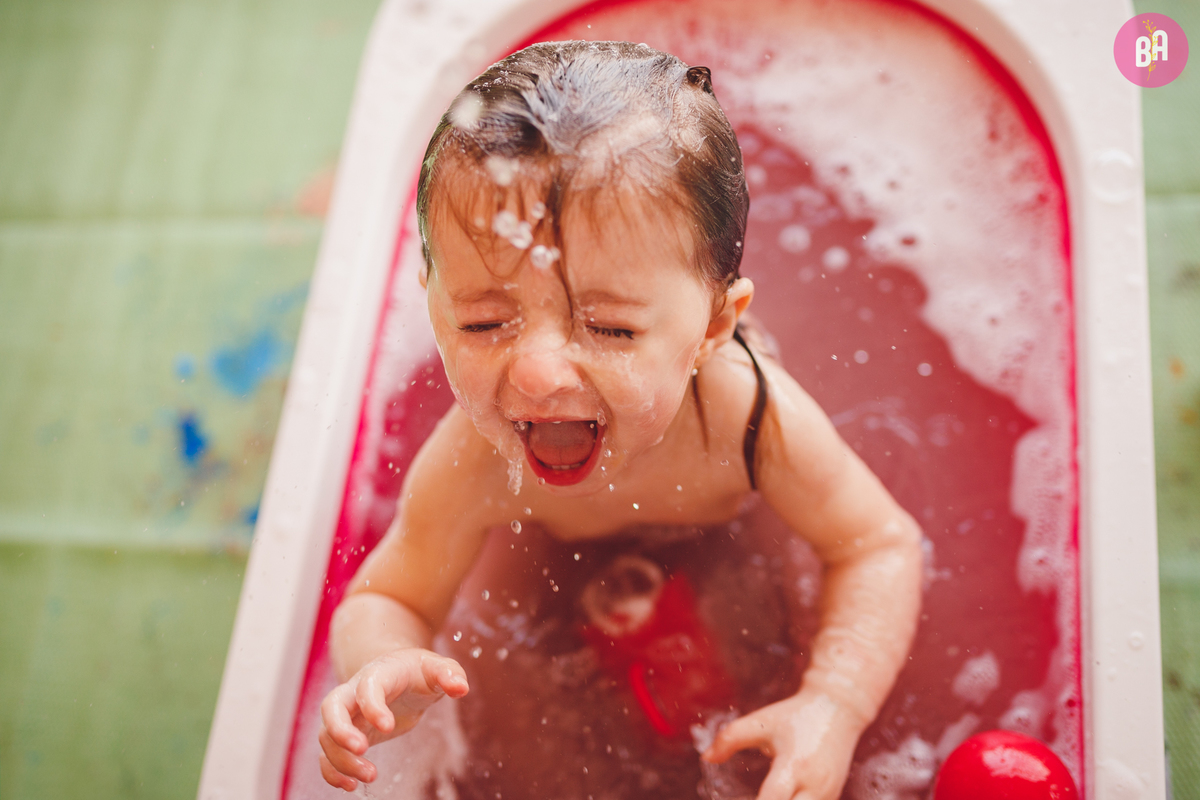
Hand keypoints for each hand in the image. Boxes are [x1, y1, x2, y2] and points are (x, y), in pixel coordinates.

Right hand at [318, 648, 468, 790]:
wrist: (399, 673)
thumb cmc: (419, 671)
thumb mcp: (438, 667)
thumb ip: (449, 674)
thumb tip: (461, 688)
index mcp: (380, 673)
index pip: (367, 686)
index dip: (373, 706)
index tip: (388, 727)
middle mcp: (355, 691)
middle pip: (331, 706)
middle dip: (340, 730)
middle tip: (362, 750)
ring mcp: (348, 713)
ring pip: (327, 735)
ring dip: (342, 759)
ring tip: (371, 776)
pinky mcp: (347, 733)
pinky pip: (326, 753)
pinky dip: (332, 771)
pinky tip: (350, 786)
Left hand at [702, 690, 863, 799]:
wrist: (838, 709)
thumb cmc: (796, 715)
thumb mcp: (761, 722)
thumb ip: (730, 739)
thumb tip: (706, 758)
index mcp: (795, 765)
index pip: (772, 799)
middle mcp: (815, 787)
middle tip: (745, 798)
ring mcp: (828, 796)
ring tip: (760, 796)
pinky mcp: (832, 799)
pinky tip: (773, 798)